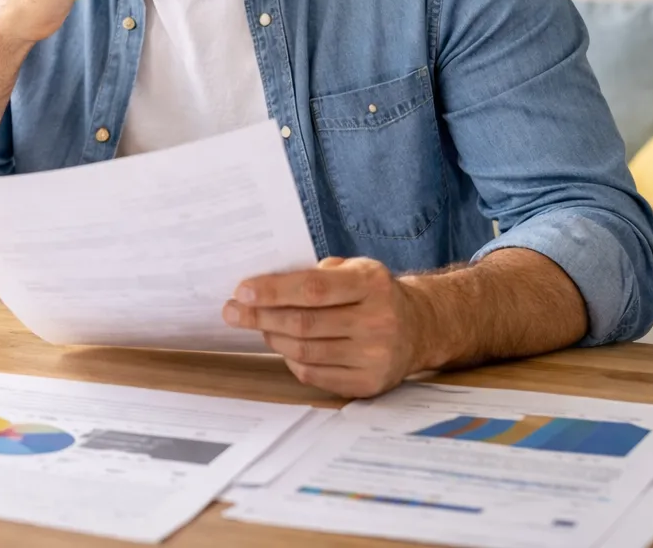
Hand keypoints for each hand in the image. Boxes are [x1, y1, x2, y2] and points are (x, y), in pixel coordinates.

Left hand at [223, 257, 435, 398]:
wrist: (420, 328)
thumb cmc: (374, 294)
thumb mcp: (355, 269)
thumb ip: (316, 273)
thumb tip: (263, 285)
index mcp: (372, 284)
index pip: (312, 289)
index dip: (273, 291)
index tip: (242, 291)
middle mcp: (378, 321)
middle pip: (304, 323)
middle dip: (260, 316)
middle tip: (232, 311)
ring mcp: (375, 357)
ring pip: (305, 351)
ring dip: (272, 337)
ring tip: (258, 325)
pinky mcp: (369, 384)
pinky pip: (314, 375)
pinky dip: (292, 360)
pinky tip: (284, 346)